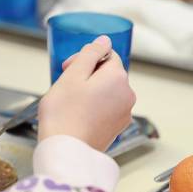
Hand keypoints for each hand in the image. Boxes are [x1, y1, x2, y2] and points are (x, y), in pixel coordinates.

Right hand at [38, 36, 135, 151]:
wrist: (66, 150)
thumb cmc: (64, 114)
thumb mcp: (73, 74)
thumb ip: (91, 53)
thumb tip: (105, 41)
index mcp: (118, 77)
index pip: (107, 54)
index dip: (85, 58)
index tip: (68, 68)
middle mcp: (128, 94)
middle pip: (108, 73)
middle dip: (88, 74)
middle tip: (65, 84)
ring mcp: (124, 113)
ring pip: (107, 91)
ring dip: (90, 91)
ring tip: (71, 102)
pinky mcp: (118, 128)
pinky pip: (107, 108)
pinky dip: (94, 107)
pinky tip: (78, 114)